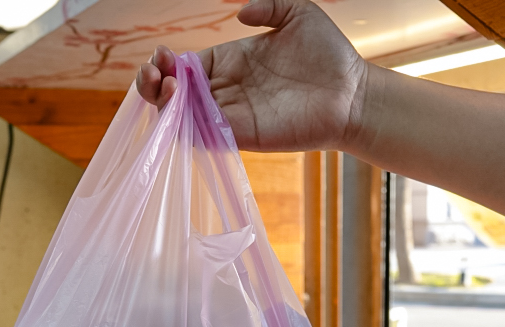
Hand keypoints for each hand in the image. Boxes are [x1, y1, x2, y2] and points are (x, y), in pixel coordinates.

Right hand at [135, 0, 368, 151]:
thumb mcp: (297, 13)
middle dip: (153, 83)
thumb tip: (240, 13)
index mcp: (231, 61)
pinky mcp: (241, 136)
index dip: (167, 62)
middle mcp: (225, 90)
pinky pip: (203, 137)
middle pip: (175, 93)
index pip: (185, 65)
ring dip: (163, 106)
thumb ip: (269, 6)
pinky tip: (179, 111)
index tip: (162, 55)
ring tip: (160, 89)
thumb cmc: (329, 54)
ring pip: (182, 117)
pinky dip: (184, 128)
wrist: (352, 93)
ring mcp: (231, 115)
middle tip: (151, 74)